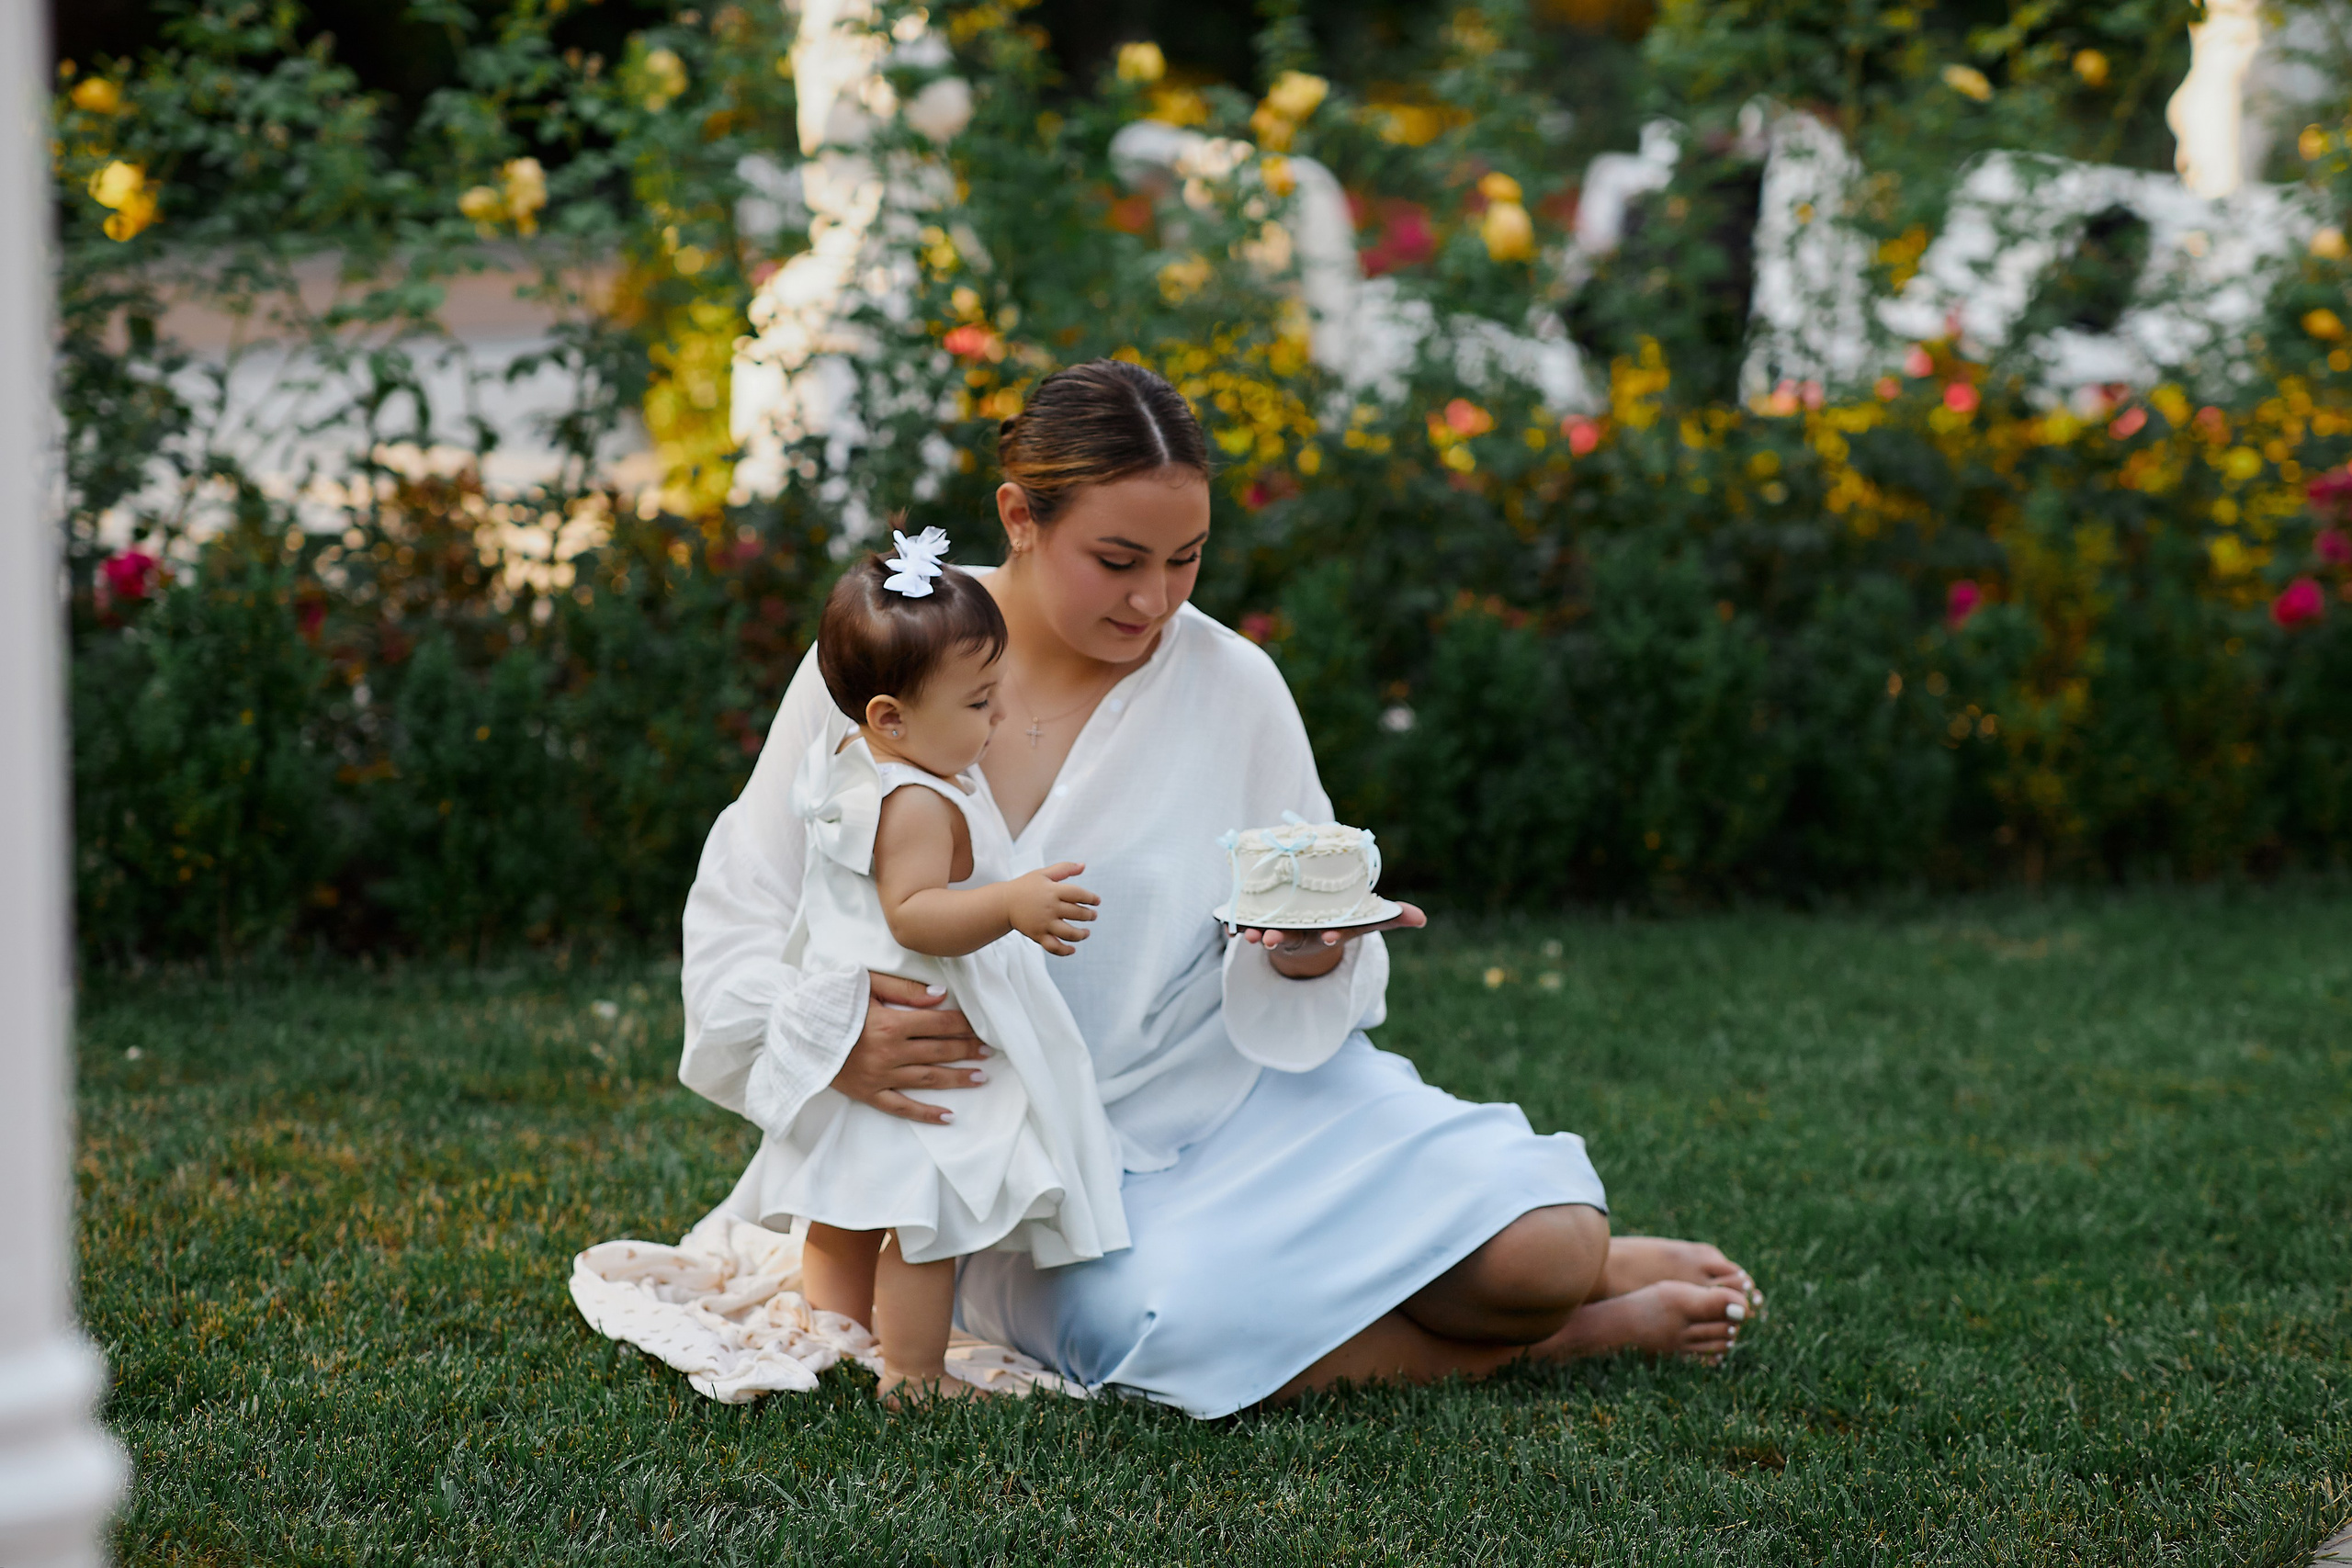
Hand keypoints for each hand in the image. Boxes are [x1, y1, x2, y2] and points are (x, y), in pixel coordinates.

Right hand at [828, 972, 992, 1125]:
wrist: (794, 1031)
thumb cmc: (830, 1002)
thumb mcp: (864, 984)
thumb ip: (904, 990)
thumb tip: (940, 996)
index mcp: (890, 1024)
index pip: (939, 1024)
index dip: (964, 1025)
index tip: (983, 1026)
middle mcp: (888, 1053)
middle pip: (939, 1052)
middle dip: (967, 1050)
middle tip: (989, 1051)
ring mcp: (879, 1076)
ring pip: (928, 1079)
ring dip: (957, 1079)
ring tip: (982, 1077)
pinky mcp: (868, 1094)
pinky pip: (902, 1108)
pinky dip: (926, 1114)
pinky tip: (948, 1116)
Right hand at [1005, 862, 1099, 955]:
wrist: (1003, 903)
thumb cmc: (1026, 886)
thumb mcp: (1043, 874)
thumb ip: (1064, 869)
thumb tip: (1084, 865)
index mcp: (1052, 891)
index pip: (1078, 894)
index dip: (1091, 898)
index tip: (1097, 901)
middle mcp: (1050, 907)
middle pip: (1077, 913)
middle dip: (1089, 915)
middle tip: (1093, 916)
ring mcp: (1044, 923)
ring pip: (1069, 933)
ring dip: (1082, 935)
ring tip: (1086, 932)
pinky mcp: (1037, 935)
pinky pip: (1054, 946)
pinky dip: (1065, 951)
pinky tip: (1072, 949)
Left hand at [1234, 902, 1426, 978]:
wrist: (1308, 930)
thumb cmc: (1338, 920)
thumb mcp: (1365, 918)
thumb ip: (1391, 916)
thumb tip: (1421, 918)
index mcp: (1329, 930)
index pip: (1332, 934)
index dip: (1330, 936)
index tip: (1327, 935)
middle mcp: (1305, 934)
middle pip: (1294, 939)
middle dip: (1283, 940)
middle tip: (1273, 940)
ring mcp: (1283, 931)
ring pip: (1269, 934)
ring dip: (1258, 935)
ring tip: (1250, 935)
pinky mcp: (1264, 923)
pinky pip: (1248, 925)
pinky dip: (1237, 925)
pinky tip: (1227, 924)